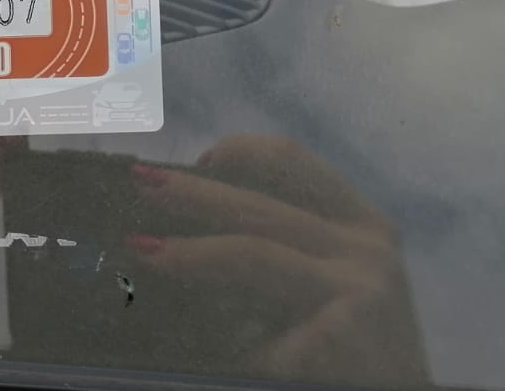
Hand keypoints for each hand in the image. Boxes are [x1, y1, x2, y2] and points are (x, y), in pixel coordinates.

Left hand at [127, 134, 428, 386]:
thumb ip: (285, 248)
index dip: (241, 151)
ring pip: (250, 255)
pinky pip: (256, 330)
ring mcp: (355, 292)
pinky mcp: (337, 339)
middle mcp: (364, 248)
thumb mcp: (337, 282)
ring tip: (142, 252)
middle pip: (258, 207)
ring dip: (188, 253)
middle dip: (191, 193)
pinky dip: (226, 336)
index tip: (199, 158)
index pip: (296, 164)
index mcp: (363, 226)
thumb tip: (190, 226)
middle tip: (140, 183)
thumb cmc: (361, 353)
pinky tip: (211, 350)